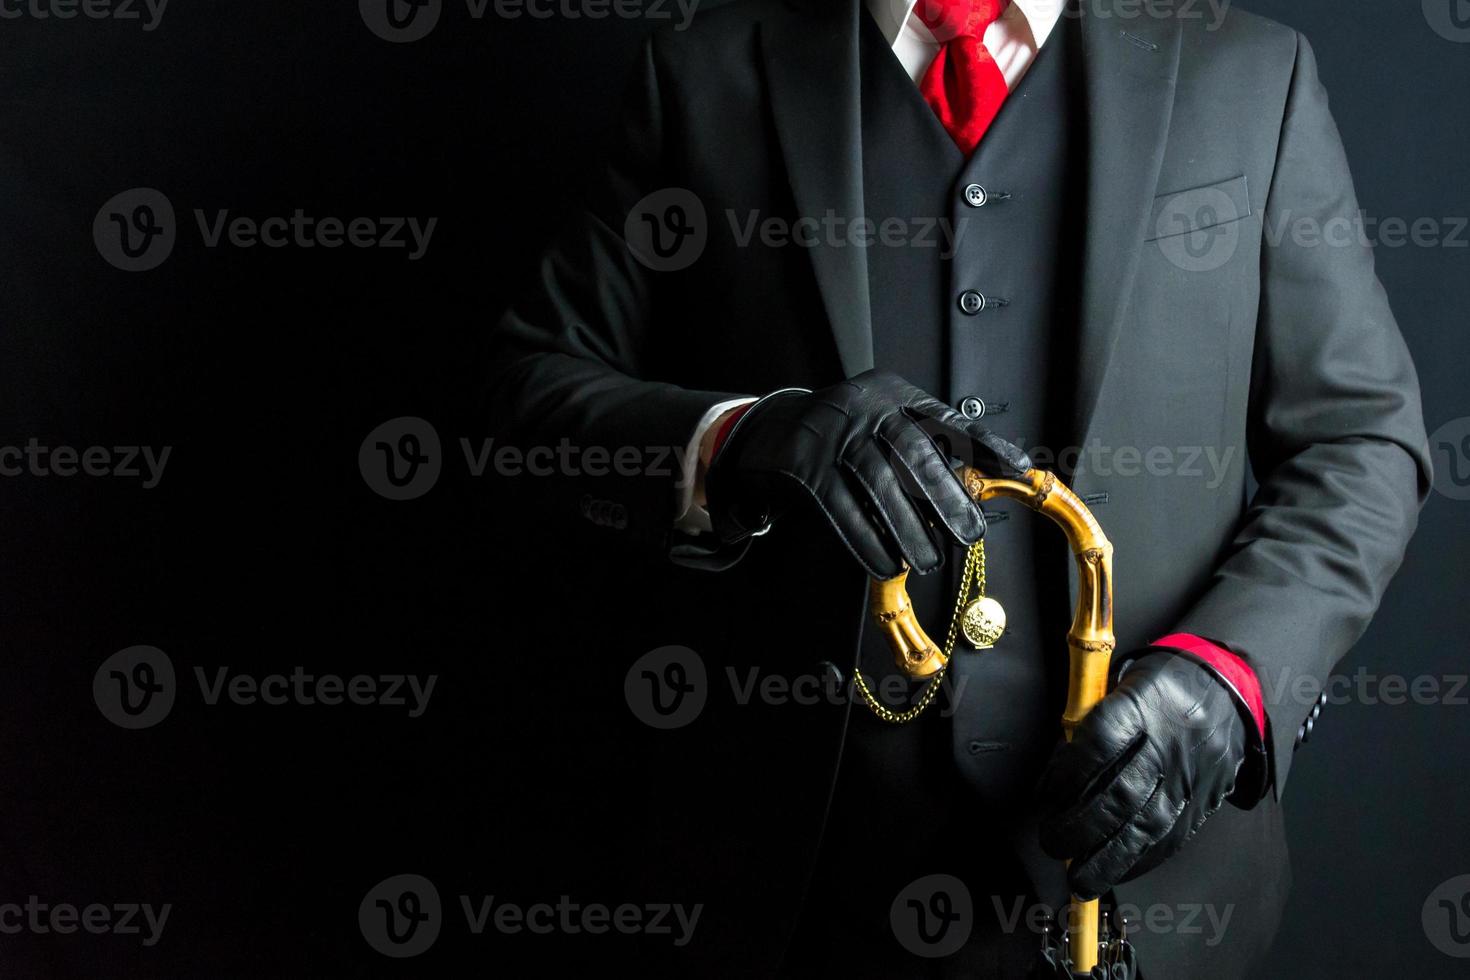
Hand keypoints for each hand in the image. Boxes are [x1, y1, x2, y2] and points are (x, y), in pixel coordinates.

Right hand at [704, 369, 1029, 578]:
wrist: (768, 433)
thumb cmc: (840, 437)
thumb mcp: (881, 426)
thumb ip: (921, 447)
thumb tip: (974, 486)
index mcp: (892, 394)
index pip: (945, 419)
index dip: (983, 443)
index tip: (1017, 467)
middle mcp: (863, 406)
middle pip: (913, 453)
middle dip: (945, 497)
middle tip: (968, 534)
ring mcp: (831, 433)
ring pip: (878, 483)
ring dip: (907, 527)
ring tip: (928, 559)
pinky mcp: (803, 464)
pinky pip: (840, 506)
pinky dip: (866, 539)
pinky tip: (885, 563)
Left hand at [1037, 652, 1248, 899]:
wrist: (1225, 691)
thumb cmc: (1158, 689)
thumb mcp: (1122, 684)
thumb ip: (1090, 725)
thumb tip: (1054, 781)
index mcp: (1144, 705)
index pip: (1101, 742)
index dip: (1068, 773)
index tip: (1044, 795)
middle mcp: (1170, 744)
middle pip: (1123, 794)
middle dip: (1080, 828)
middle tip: (1051, 843)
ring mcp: (1190, 777)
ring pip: (1148, 826)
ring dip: (1108, 859)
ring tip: (1078, 879)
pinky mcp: (1204, 801)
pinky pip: (1172, 839)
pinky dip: (1140, 860)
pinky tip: (1114, 870)